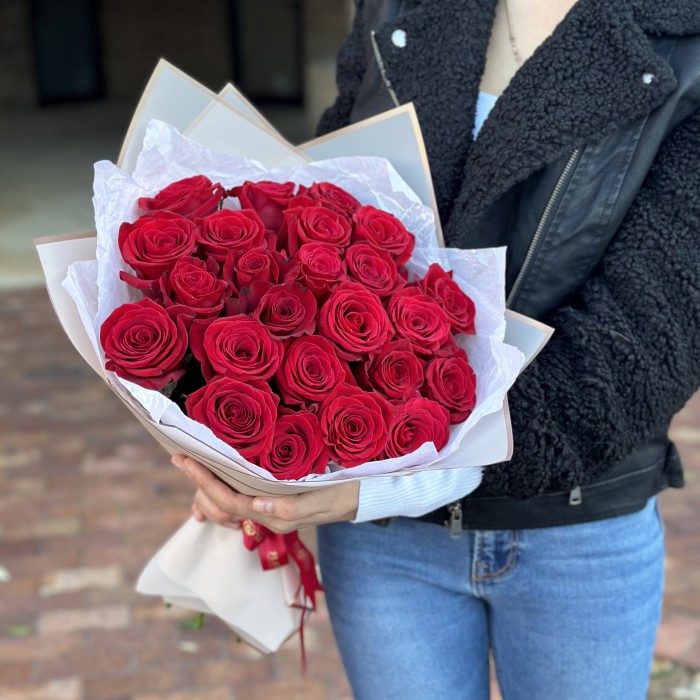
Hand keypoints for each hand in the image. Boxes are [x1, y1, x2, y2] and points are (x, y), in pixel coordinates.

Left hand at [171, 454, 359, 533]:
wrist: (369, 495)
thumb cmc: (349, 493)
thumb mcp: (324, 498)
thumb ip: (290, 508)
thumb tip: (256, 506)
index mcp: (276, 517)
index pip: (229, 501)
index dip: (203, 481)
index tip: (183, 459)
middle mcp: (269, 517)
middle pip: (222, 505)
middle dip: (199, 483)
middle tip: (181, 457)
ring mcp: (273, 511)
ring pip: (230, 503)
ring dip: (209, 486)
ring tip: (193, 464)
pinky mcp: (278, 501)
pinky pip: (242, 498)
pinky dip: (225, 487)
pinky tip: (219, 474)